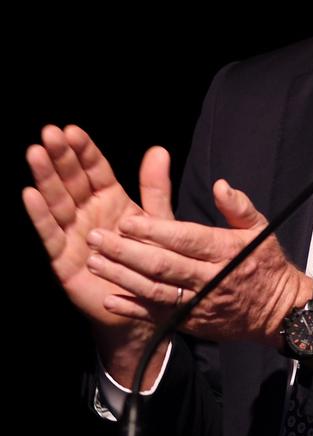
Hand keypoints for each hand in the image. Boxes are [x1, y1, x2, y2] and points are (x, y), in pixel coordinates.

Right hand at [23, 124, 172, 329]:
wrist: (145, 305)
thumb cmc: (151, 259)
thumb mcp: (158, 221)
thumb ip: (155, 187)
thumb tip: (158, 149)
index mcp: (111, 199)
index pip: (95, 170)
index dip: (84, 151)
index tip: (73, 130)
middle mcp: (88, 212)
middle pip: (72, 180)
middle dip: (61, 157)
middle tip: (49, 133)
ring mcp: (73, 233)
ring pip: (57, 201)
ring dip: (46, 178)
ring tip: (35, 153)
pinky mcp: (63, 258)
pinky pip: (50, 234)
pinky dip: (40, 215)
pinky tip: (30, 194)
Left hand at [82, 178, 312, 345]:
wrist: (277, 313)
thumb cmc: (265, 264)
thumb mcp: (261, 229)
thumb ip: (239, 207)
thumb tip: (220, 185)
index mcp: (225, 251)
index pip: (186, 239)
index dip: (155, 231)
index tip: (127, 221)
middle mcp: (209, 279)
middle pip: (163, 265)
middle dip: (126, 252)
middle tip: (95, 238)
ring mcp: (198, 304)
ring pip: (155, 291)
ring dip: (121, 278)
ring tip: (94, 262)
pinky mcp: (191, 322)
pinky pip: (158, 316)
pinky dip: (133, 309)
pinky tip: (110, 299)